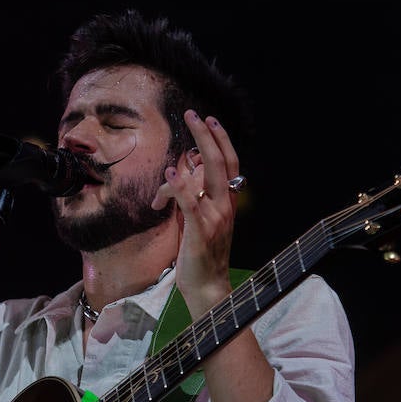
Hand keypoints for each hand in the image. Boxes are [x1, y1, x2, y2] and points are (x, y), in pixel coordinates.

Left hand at [153, 110, 242, 316]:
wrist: (206, 287)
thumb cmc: (199, 254)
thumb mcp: (196, 220)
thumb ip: (191, 197)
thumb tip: (177, 176)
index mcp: (227, 203)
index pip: (230, 164)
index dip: (221, 140)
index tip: (210, 121)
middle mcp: (225, 206)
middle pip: (220, 162)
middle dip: (207, 135)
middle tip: (194, 114)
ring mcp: (214, 218)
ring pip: (209, 176)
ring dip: (197, 149)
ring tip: (185, 131)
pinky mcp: (200, 231)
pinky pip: (191, 204)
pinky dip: (181, 188)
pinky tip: (170, 174)